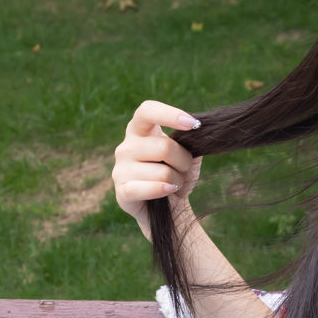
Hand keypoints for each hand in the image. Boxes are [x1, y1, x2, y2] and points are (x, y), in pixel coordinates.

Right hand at [112, 99, 202, 235]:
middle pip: (164, 146)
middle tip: (184, 169)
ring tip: (174, 184)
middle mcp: (126, 146)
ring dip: (177, 180)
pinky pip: (148, 188)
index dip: (169, 115)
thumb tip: (196, 133)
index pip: (147, 111)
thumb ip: (190, 142)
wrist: (168, 206)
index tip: (193, 124)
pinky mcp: (122, 191)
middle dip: (184, 161)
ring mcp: (120, 169)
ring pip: (162, 172)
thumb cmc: (177, 174)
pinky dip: (163, 190)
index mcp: (139, 130)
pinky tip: (169, 190)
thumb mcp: (187, 154)